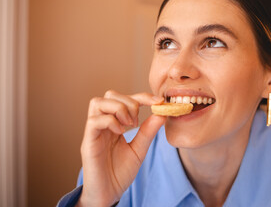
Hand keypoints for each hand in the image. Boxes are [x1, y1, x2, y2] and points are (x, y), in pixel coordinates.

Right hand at [77, 90, 165, 206]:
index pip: (125, 99)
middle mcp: (102, 123)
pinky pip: (94, 121)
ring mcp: (94, 131)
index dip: (142, 96)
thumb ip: (148, 132)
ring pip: (98, 102)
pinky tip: (121, 132)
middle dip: (129, 102)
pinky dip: (111, 121)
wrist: (108, 194)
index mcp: (115, 123)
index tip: (159, 101)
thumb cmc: (120, 173)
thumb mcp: (139, 149)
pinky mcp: (88, 142)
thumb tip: (161, 113)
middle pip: (110, 94)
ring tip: (130, 125)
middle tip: (138, 121)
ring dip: (119, 109)